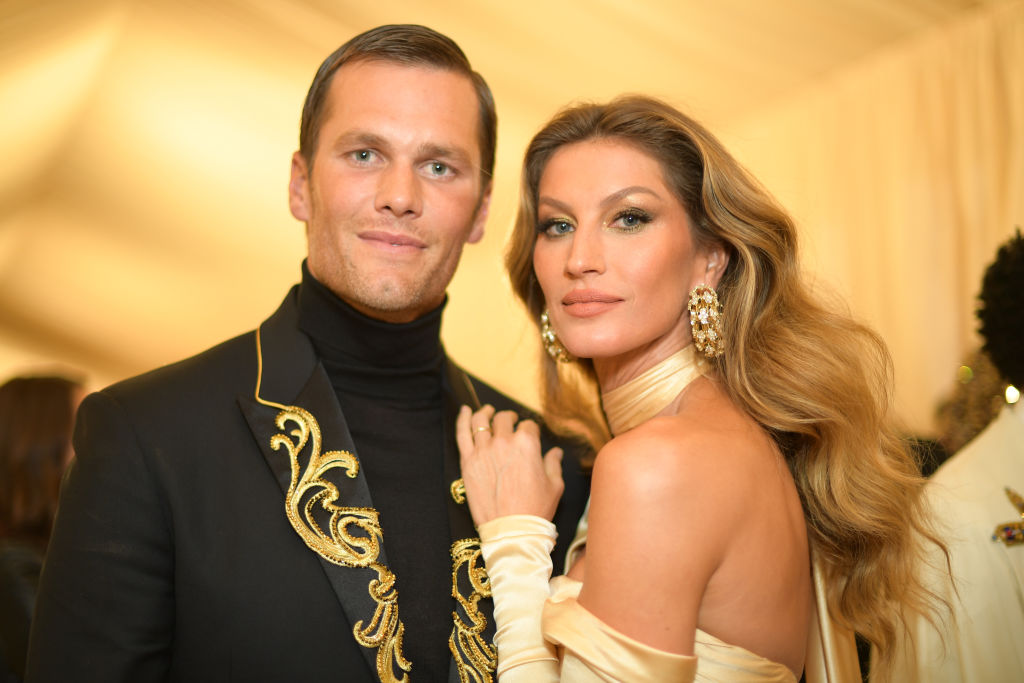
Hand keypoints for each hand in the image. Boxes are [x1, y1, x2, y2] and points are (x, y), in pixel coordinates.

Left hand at [456, 405, 564, 526]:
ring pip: (481, 421)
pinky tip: (466, 410)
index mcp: (527, 444)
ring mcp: (483, 450)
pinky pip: (462, 433)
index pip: (528, 426)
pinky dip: (463, 418)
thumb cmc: (535, 509)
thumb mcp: (554, 485)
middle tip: (510, 422)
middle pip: (504, 419)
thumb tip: (555, 452)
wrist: (511, 530)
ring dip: (486, 414)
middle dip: (509, 419)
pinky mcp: (468, 461)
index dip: (530, 429)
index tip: (529, 434)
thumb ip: (553, 464)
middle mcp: (504, 442)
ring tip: (487, 412)